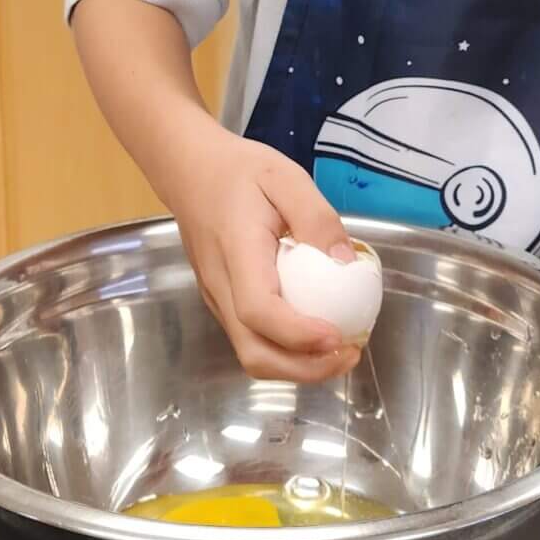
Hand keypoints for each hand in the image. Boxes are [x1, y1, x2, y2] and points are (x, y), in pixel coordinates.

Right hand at [170, 130, 361, 382]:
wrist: (189, 170)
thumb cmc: (238, 171)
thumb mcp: (286, 177)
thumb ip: (316, 217)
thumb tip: (346, 264)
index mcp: (236, 253)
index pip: (259, 310)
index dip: (299, 335)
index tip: (339, 336)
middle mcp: (220, 286)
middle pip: (254, 351)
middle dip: (305, 368)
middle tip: (350, 353)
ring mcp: (218, 300)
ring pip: (252, 354)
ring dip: (298, 366)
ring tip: (341, 351)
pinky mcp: (222, 303)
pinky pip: (253, 339)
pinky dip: (287, 351)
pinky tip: (317, 334)